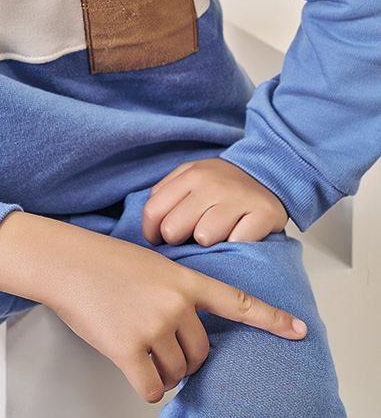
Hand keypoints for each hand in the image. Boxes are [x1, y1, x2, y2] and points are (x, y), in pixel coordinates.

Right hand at [47, 225, 304, 402]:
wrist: (64, 262)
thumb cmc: (101, 262)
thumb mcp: (151, 265)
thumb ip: (176, 292)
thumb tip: (188, 332)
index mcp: (183, 279)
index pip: (236, 301)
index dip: (270, 319)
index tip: (298, 330)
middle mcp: (174, 302)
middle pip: (200, 352)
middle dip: (182, 357)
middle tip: (157, 344)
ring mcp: (153, 326)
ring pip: (176, 372)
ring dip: (161, 372)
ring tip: (137, 347)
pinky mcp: (129, 348)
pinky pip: (152, 387)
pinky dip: (146, 387)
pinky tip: (133, 369)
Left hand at [142, 158, 288, 246]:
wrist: (267, 174)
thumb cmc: (221, 185)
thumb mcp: (190, 178)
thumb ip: (166, 194)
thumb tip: (151, 223)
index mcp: (190, 175)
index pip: (153, 211)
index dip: (152, 232)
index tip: (160, 239)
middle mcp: (212, 184)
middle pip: (173, 229)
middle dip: (178, 240)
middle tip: (190, 236)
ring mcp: (237, 198)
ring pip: (204, 238)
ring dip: (209, 243)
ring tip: (217, 233)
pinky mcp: (263, 213)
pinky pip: (236, 243)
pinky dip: (236, 244)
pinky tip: (238, 234)